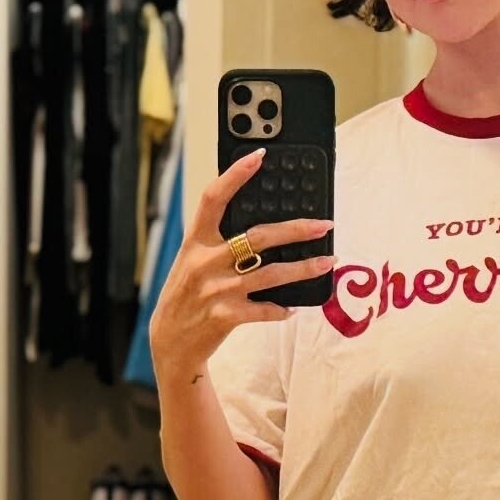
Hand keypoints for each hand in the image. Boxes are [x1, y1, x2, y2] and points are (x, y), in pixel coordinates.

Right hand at [148, 149, 333, 375]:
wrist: (171, 342)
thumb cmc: (187, 295)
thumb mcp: (193, 262)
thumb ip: (218, 243)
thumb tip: (263, 227)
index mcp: (196, 242)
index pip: (213, 199)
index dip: (235, 175)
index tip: (259, 156)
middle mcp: (205, 262)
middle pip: (258, 236)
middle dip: (297, 229)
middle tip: (324, 225)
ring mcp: (216, 290)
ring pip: (271, 273)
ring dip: (305, 268)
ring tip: (329, 262)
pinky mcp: (226, 316)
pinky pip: (266, 309)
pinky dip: (282, 309)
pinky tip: (293, 308)